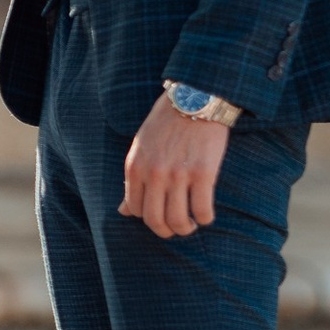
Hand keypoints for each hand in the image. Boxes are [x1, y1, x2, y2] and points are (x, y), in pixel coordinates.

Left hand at [120, 96, 229, 239]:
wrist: (194, 98)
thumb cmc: (166, 123)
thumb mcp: (140, 148)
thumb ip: (133, 180)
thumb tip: (123, 212)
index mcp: (135, 167)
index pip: (135, 210)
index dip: (149, 219)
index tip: (161, 216)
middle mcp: (154, 174)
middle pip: (156, 221)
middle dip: (167, 231)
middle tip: (177, 228)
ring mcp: (179, 175)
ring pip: (179, 220)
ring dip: (186, 228)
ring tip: (192, 223)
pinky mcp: (203, 173)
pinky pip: (202, 210)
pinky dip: (205, 218)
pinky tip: (206, 214)